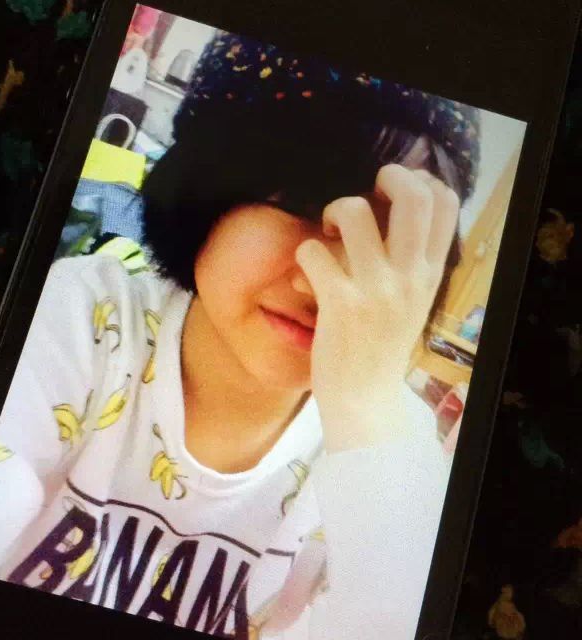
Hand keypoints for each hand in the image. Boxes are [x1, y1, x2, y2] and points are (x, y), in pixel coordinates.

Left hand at [295, 165, 459, 451]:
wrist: (365, 399)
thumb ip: (408, 263)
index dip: (423, 181)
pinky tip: (308, 272)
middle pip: (414, 196)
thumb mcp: (411, 302)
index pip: (447, 204)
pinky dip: (305, 253)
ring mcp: (375, 289)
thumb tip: (386, 217)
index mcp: (430, 274)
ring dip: (335, 211)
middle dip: (389, 177)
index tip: (398, 191)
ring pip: (355, 213)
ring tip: (330, 232)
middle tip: (369, 193)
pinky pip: (314, 251)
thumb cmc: (381, 347)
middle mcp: (409, 277)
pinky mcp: (339, 304)